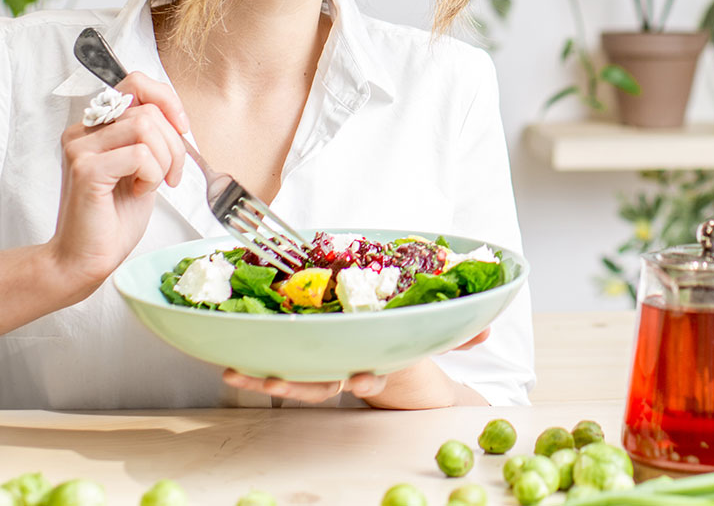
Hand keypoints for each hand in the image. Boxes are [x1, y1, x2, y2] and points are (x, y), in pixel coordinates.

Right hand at [45, 72, 189, 296]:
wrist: (86, 259)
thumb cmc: (113, 218)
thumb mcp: (141, 168)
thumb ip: (149, 138)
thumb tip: (176, 117)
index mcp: (94, 126)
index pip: (135, 82)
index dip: (167, 99)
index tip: (183, 128)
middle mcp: (82, 131)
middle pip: (148, 108)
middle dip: (174, 144)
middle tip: (171, 175)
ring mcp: (80, 148)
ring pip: (145, 125)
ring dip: (165, 159)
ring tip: (153, 184)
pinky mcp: (86, 170)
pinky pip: (139, 154)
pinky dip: (152, 175)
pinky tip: (140, 192)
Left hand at [221, 328, 492, 408]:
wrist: (390, 371)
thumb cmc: (405, 350)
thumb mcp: (431, 345)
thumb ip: (459, 336)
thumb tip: (488, 329)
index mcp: (371, 365)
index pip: (366, 372)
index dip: (362, 377)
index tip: (362, 379)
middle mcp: (341, 369)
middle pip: (315, 380)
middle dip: (291, 384)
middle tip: (269, 380)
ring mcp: (320, 365)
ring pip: (287, 376)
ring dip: (258, 376)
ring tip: (233, 373)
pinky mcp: (301, 351)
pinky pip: (274, 356)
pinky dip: (250, 362)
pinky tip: (226, 358)